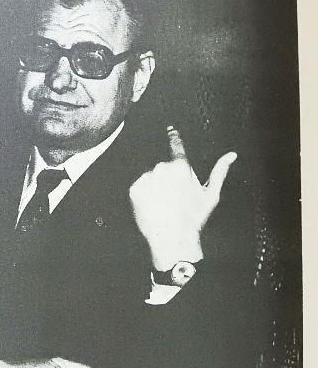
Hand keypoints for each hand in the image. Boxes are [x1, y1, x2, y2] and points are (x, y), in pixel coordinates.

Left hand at [129, 126, 236, 270]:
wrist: (173, 238)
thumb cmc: (194, 218)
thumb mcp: (211, 195)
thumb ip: (220, 171)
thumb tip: (232, 155)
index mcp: (181, 166)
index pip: (176, 147)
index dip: (174, 137)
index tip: (170, 129)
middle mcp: (162, 168)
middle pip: (164, 168)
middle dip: (168, 179)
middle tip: (174, 198)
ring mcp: (147, 178)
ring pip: (151, 177)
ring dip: (155, 187)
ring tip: (163, 205)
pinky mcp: (135, 189)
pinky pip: (139, 187)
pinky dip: (144, 195)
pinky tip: (153, 207)